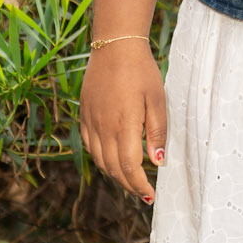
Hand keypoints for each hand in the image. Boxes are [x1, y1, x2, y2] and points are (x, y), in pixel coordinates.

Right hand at [79, 39, 167, 203]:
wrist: (115, 47)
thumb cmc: (142, 72)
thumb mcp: (158, 100)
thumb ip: (158, 132)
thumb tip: (157, 162)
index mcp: (123, 125)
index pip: (129, 167)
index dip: (139, 186)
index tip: (151, 195)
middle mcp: (103, 127)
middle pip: (113, 169)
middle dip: (129, 185)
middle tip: (144, 192)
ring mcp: (91, 122)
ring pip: (100, 160)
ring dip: (115, 175)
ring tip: (131, 181)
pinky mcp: (84, 115)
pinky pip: (90, 146)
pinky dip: (101, 159)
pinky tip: (113, 160)